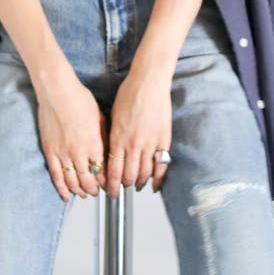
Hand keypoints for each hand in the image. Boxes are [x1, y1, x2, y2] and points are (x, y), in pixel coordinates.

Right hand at [36, 73, 108, 202]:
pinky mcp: (50, 152)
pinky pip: (56, 176)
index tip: (109, 184)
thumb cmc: (78, 99)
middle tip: (97, 191)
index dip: (107, 181)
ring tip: (84, 193)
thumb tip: (107, 152)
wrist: (57, 92)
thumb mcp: (100, 118)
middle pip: (89, 181)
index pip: (104, 172)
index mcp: (94, 145)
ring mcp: (63, 154)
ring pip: (73, 182)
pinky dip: (62, 189)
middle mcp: (79, 153)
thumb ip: (103, 138)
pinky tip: (66, 196)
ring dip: (80, 191)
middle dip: (95, 189)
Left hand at [105, 70, 171, 197]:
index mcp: (118, 138)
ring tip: (136, 186)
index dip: (111, 184)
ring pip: (144, 173)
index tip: (110, 192)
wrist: (149, 82)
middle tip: (122, 190)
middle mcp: (133, 144)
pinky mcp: (164, 140)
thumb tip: (112, 151)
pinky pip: (161, 165)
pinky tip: (154, 185)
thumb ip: (113, 136)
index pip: (113, 170)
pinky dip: (158, 178)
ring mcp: (150, 143)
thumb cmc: (130, 93)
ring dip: (139, 182)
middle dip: (124, 186)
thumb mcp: (113, 115)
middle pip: (128, 175)